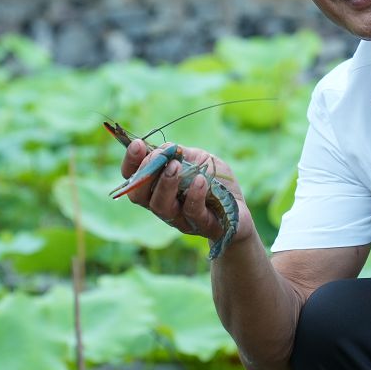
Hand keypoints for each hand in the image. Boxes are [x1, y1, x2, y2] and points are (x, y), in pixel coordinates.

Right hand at [120, 139, 254, 250]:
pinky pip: (192, 211)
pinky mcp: (202, 225)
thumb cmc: (215, 183)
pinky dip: (194, 193)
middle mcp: (163, 205)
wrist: (240, 210)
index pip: (133, 177)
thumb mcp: (198, 160)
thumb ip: (180, 154)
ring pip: (161, 206)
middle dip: (144, 174)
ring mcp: (180, 219)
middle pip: (138, 196)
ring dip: (166, 183)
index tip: (137, 144)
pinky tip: (200, 179)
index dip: (130, 162)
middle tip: (158, 156)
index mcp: (158, 187)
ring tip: (175, 165)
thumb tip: (165, 148)